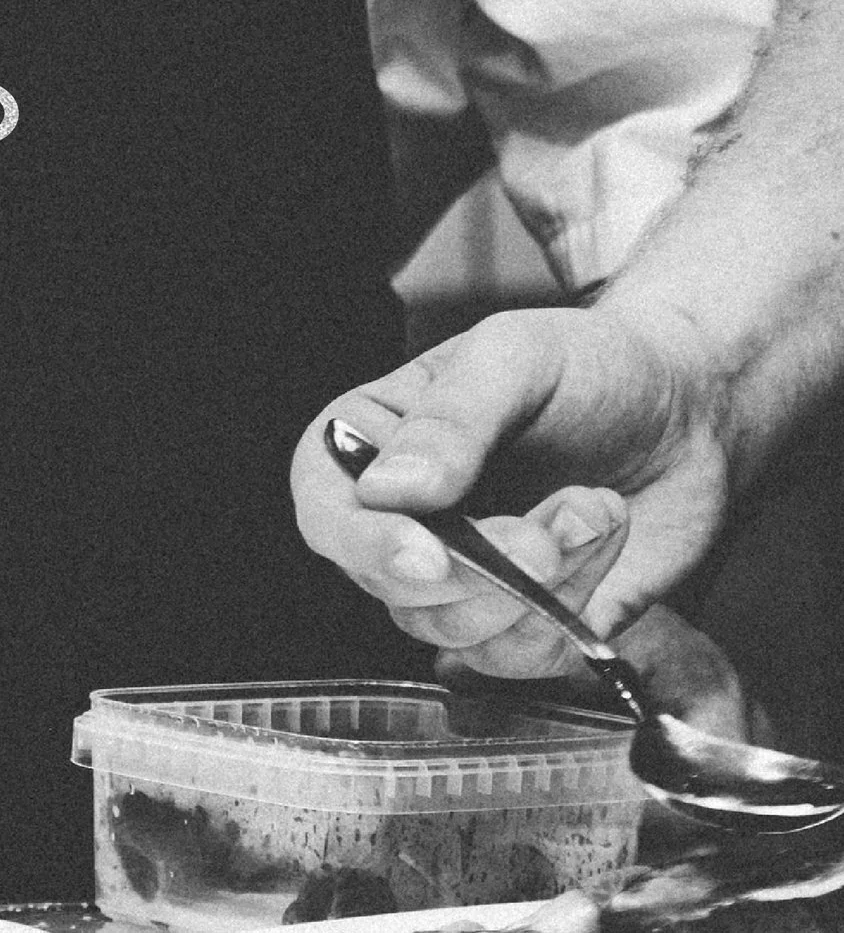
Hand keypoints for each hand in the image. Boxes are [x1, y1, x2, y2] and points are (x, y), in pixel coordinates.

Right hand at [291, 303, 730, 677]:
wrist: (687, 410)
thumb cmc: (591, 366)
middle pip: (393, 586)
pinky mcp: (521, 623)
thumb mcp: (516, 358)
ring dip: (540, 583)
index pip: (326, 511)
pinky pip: (521, 655)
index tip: (428, 555)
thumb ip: (450, 419)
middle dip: (483, 569)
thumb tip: (385, 490)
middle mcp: (402, 521)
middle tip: (553, 526)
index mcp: (371, 444)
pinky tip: (602, 538)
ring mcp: (460, 580)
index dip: (363, 542)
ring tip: (592, 510)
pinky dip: (573, 606)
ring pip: (456, 630)